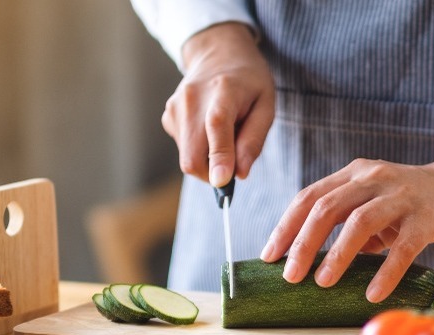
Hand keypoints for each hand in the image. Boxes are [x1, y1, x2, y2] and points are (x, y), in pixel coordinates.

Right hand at [162, 22, 274, 186]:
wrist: (218, 54)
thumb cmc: (249, 82)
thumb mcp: (266, 106)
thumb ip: (254, 140)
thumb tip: (240, 174)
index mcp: (223, 91)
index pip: (217, 126)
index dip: (219, 156)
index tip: (222, 182)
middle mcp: (192, 99)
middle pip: (193, 156)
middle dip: (213, 174)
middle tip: (235, 165)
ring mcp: (175, 108)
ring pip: (187, 158)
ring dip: (208, 160)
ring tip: (226, 134)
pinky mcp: (168, 117)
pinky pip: (184, 149)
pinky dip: (200, 149)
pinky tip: (210, 130)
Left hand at [260, 149, 433, 301]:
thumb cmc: (412, 202)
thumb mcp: (374, 203)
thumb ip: (347, 224)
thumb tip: (313, 261)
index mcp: (355, 174)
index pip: (310, 197)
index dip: (286, 227)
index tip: (269, 256)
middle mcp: (373, 178)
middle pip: (327, 207)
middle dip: (303, 243)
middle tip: (290, 276)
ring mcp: (401, 196)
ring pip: (359, 223)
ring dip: (336, 255)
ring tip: (322, 282)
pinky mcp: (428, 217)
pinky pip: (403, 247)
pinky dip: (385, 272)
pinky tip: (373, 294)